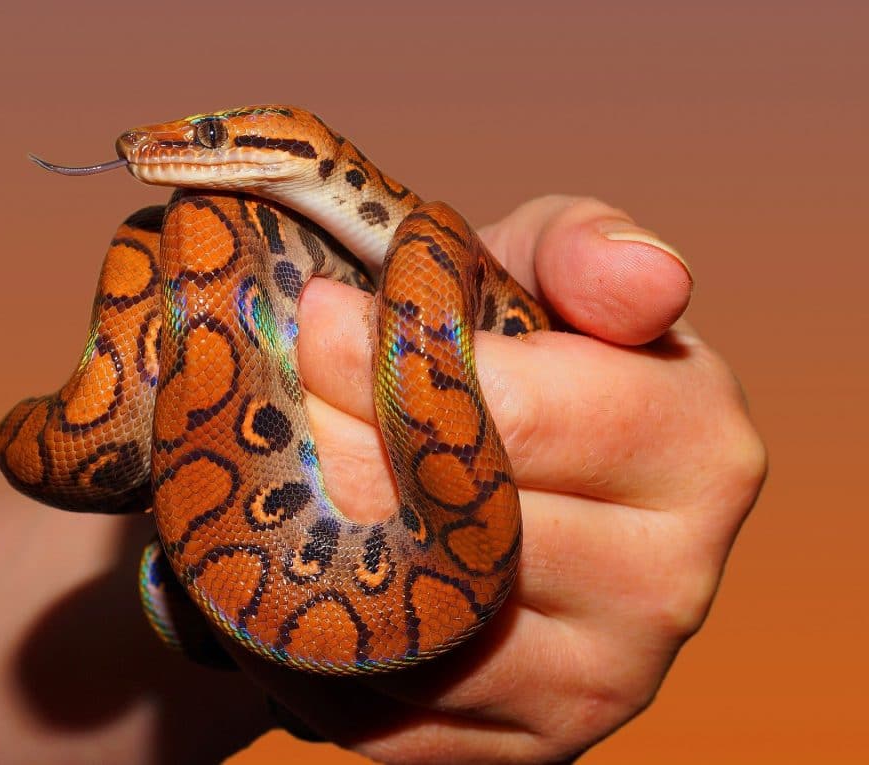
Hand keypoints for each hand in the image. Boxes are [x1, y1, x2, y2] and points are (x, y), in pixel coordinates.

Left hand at [231, 195, 766, 762]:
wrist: (500, 484)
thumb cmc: (518, 356)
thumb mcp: (543, 271)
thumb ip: (585, 250)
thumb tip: (647, 278)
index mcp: (699, 450)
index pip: (517, 415)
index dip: (388, 361)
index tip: (314, 317)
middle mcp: (670, 586)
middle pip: (452, 526)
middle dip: (334, 448)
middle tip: (277, 396)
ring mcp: (598, 686)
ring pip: (410, 627)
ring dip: (310, 542)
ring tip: (280, 472)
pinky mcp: (524, 751)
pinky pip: (383, 709)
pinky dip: (315, 635)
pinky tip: (304, 563)